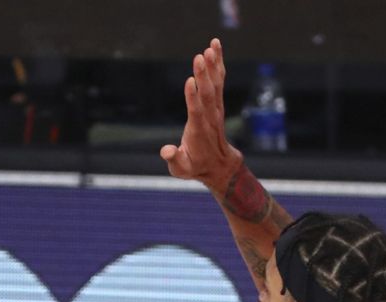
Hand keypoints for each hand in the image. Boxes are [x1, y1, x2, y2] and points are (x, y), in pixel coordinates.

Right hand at [159, 39, 241, 191]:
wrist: (218, 166)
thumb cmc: (194, 167)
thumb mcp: (181, 170)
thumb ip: (173, 159)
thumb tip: (167, 151)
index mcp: (198, 132)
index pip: (196, 112)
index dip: (193, 97)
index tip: (190, 81)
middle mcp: (209, 118)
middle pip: (207, 94)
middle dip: (203, 76)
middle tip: (200, 57)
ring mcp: (215, 109)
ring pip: (215, 84)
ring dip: (213, 65)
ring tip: (210, 47)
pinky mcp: (217, 102)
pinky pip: (219, 80)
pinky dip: (218, 64)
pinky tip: (214, 47)